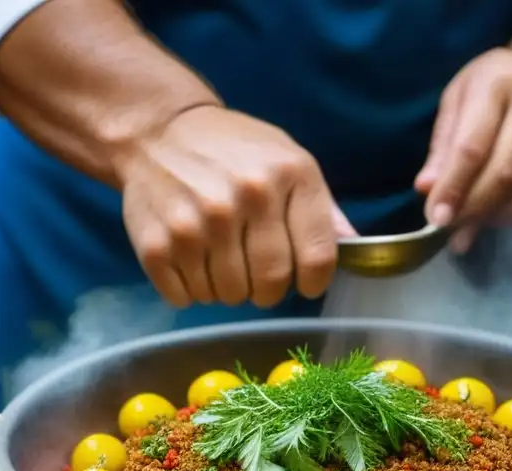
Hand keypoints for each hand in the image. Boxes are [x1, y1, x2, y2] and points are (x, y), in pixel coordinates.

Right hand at [116, 105, 354, 307]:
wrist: (155, 132)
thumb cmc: (232, 149)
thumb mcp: (288, 160)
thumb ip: (322, 208)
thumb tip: (355, 249)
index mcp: (288, 176)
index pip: (317, 258)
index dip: (314, 281)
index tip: (304, 282)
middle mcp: (245, 198)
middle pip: (271, 283)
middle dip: (268, 290)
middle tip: (257, 275)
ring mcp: (198, 223)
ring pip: (228, 295)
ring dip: (228, 290)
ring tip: (221, 261)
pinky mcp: (156, 245)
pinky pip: (186, 297)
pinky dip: (191, 290)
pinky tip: (191, 261)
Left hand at [415, 48, 511, 251]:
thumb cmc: (489, 91)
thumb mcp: (456, 104)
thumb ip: (442, 149)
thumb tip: (427, 190)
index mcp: (498, 82)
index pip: (472, 147)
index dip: (453, 189)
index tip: (436, 219)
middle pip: (505, 175)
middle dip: (474, 210)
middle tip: (453, 229)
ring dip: (498, 217)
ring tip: (477, 220)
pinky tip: (505, 211)